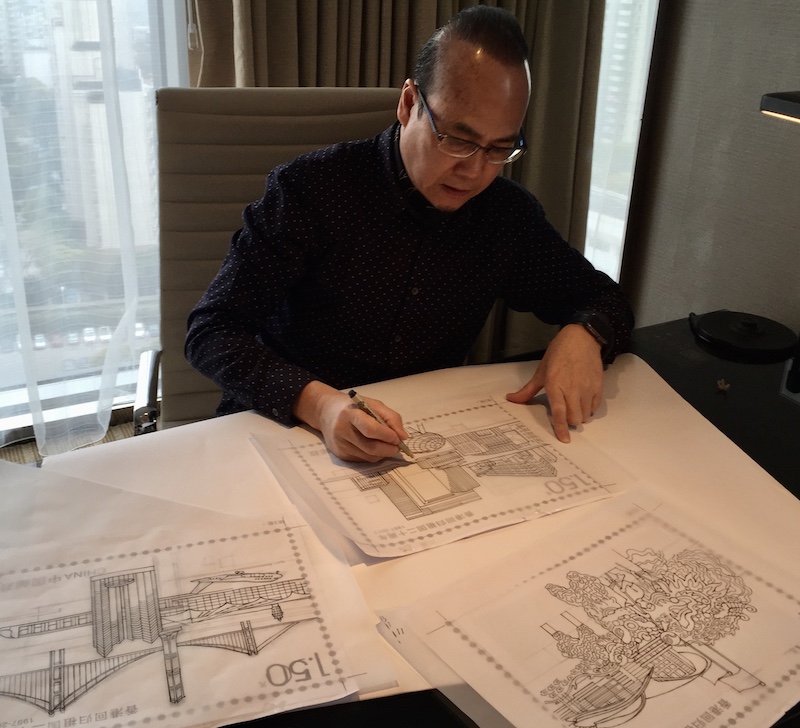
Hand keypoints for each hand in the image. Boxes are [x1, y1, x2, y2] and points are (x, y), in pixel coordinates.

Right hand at [293, 380, 408, 461]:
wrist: (326, 412)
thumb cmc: (354, 407)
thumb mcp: (373, 404)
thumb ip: (391, 418)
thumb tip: (403, 437)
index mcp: (350, 413)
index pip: (370, 429)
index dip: (386, 435)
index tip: (397, 438)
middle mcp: (342, 430)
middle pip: (370, 447)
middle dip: (388, 449)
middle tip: (398, 446)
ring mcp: (340, 444)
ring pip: (369, 456)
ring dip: (383, 454)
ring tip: (387, 445)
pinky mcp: (340, 454)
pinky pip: (363, 460)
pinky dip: (374, 456)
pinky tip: (374, 447)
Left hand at [505, 324, 603, 442]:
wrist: (581, 338)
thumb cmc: (559, 353)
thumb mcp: (541, 371)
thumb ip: (528, 390)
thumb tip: (512, 399)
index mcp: (556, 385)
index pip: (559, 412)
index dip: (561, 428)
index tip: (564, 439)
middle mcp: (573, 389)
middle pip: (574, 418)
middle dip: (569, 421)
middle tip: (564, 413)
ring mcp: (588, 388)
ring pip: (586, 415)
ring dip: (579, 415)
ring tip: (574, 404)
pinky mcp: (599, 386)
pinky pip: (595, 407)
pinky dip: (589, 409)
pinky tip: (583, 400)